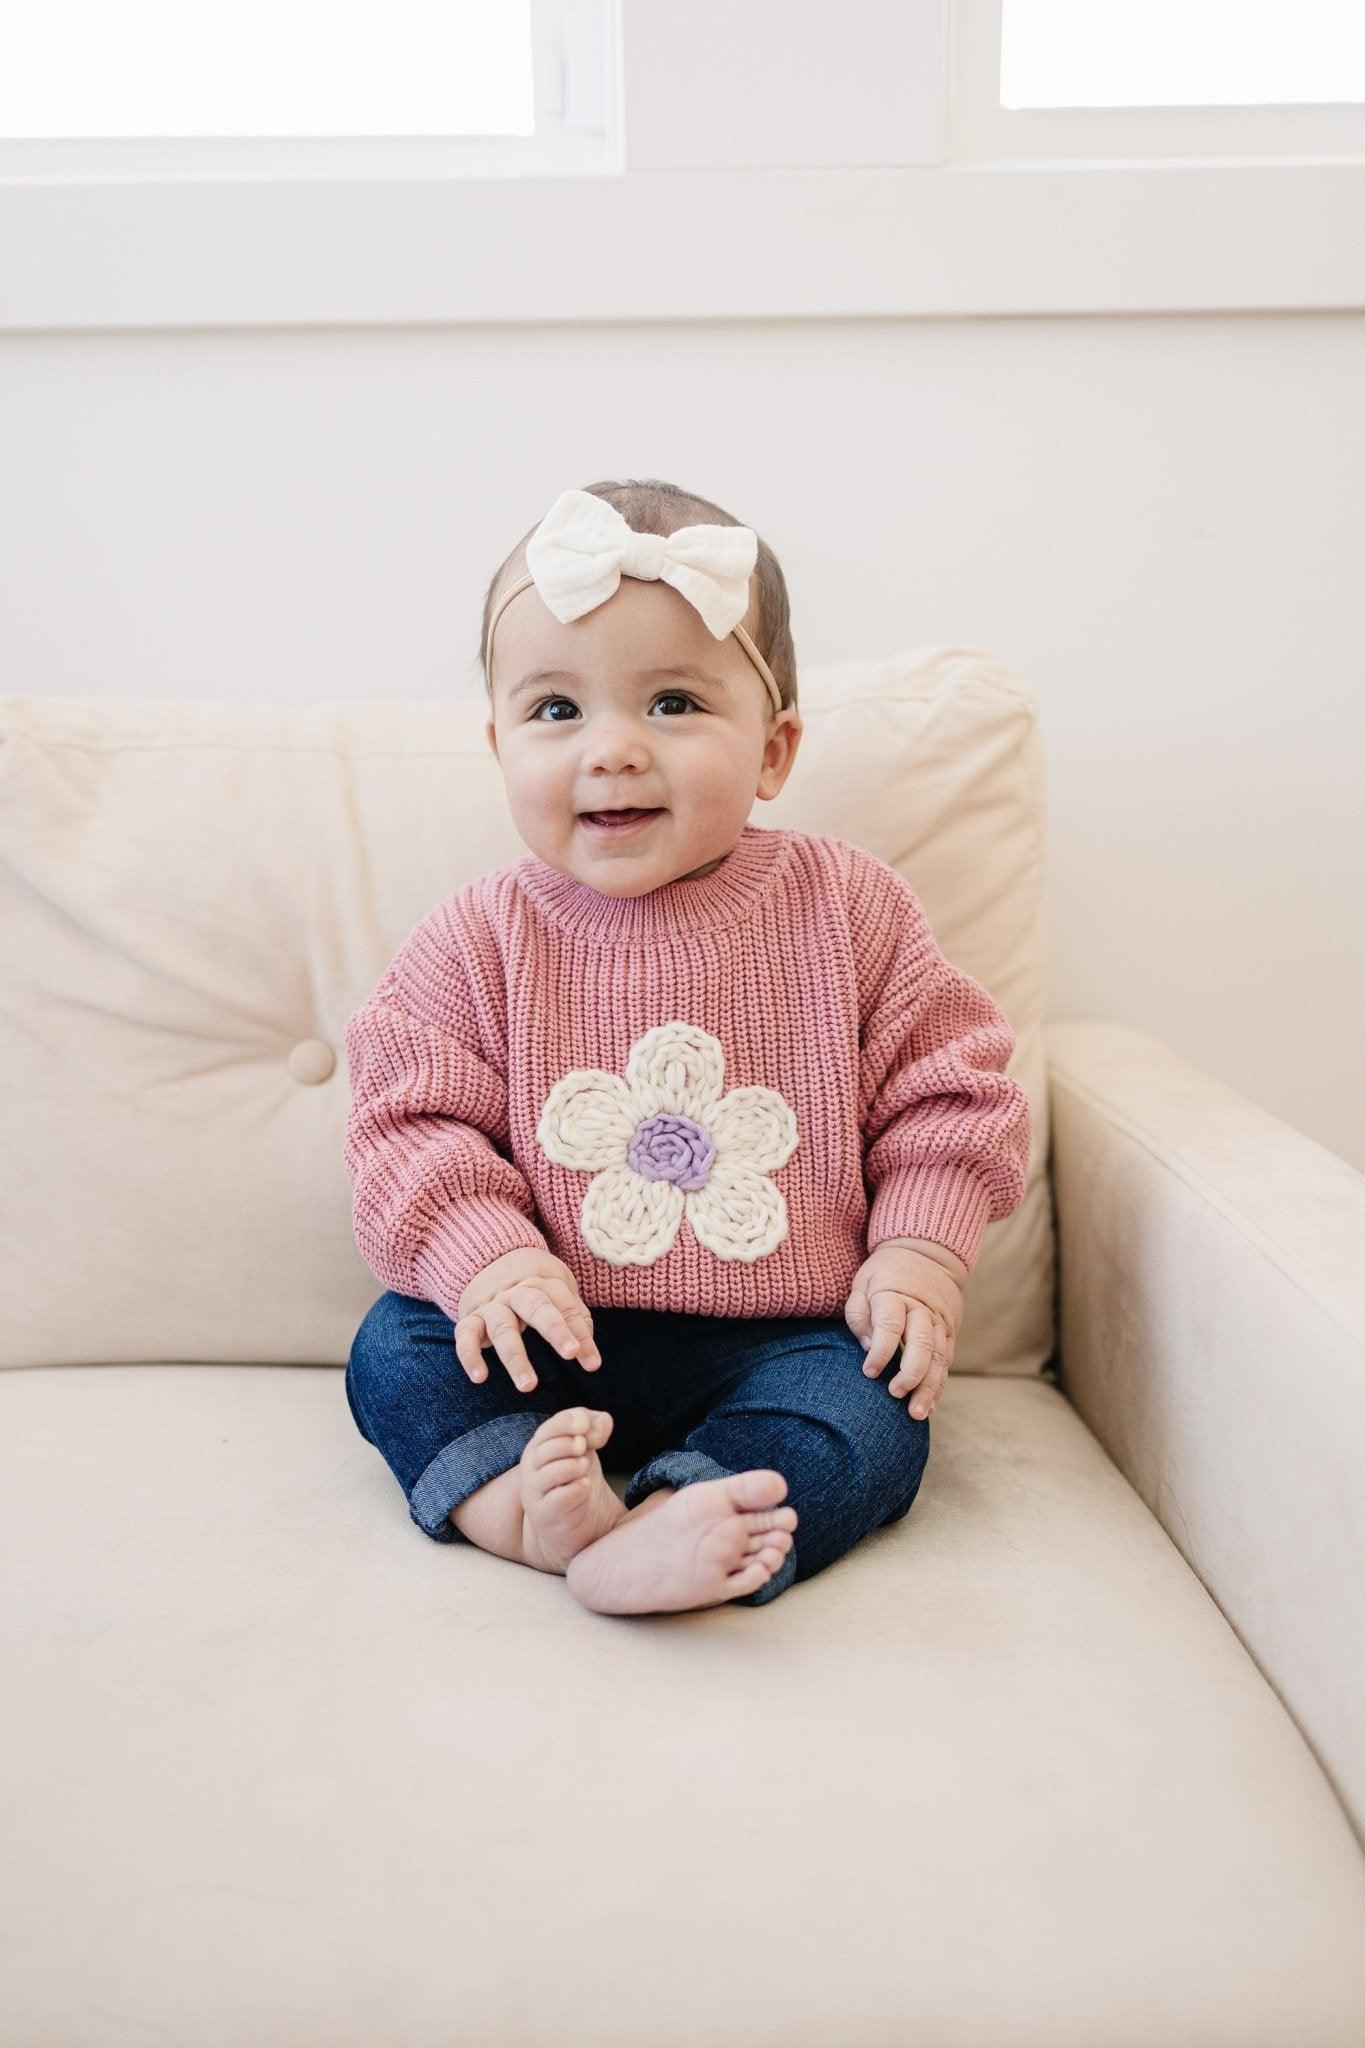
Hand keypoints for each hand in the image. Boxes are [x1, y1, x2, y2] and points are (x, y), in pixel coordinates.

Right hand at [455, 1248, 601, 1393]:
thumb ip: (574, 1315)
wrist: (489, 1259)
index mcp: (542, 1283)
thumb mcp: (557, 1289)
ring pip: (502, 1327)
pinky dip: (470, 1355)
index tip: (592, 1362)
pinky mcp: (469, 1318)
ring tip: (528, 1386)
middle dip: (555, 1330)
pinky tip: (480, 1377)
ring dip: (515, 1356)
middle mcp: (516, 1293)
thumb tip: (587, 1351)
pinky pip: (466, 1335)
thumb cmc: (533, 1285)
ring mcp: (491, 1305)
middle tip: (571, 1354)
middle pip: (536, 1306)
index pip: (565, 1305)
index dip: (580, 1333)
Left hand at [844, 1243, 963, 1417]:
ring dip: (929, 1387)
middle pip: (922, 1343)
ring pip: (938, 1357)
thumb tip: (869, 1347)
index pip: (890, 1325)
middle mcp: (921, 1310)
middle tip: (895, 1395)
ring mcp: (940, 1322)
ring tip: (917, 1414)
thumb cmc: (885, 1273)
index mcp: (894, 1295)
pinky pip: (946, 1361)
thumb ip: (859, 1314)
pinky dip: (939, 1384)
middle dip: (910, 1373)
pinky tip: (930, 1405)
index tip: (869, 1372)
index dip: (881, 1351)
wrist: (927, 1253)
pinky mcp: (950, 1332)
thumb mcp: (862, 1282)